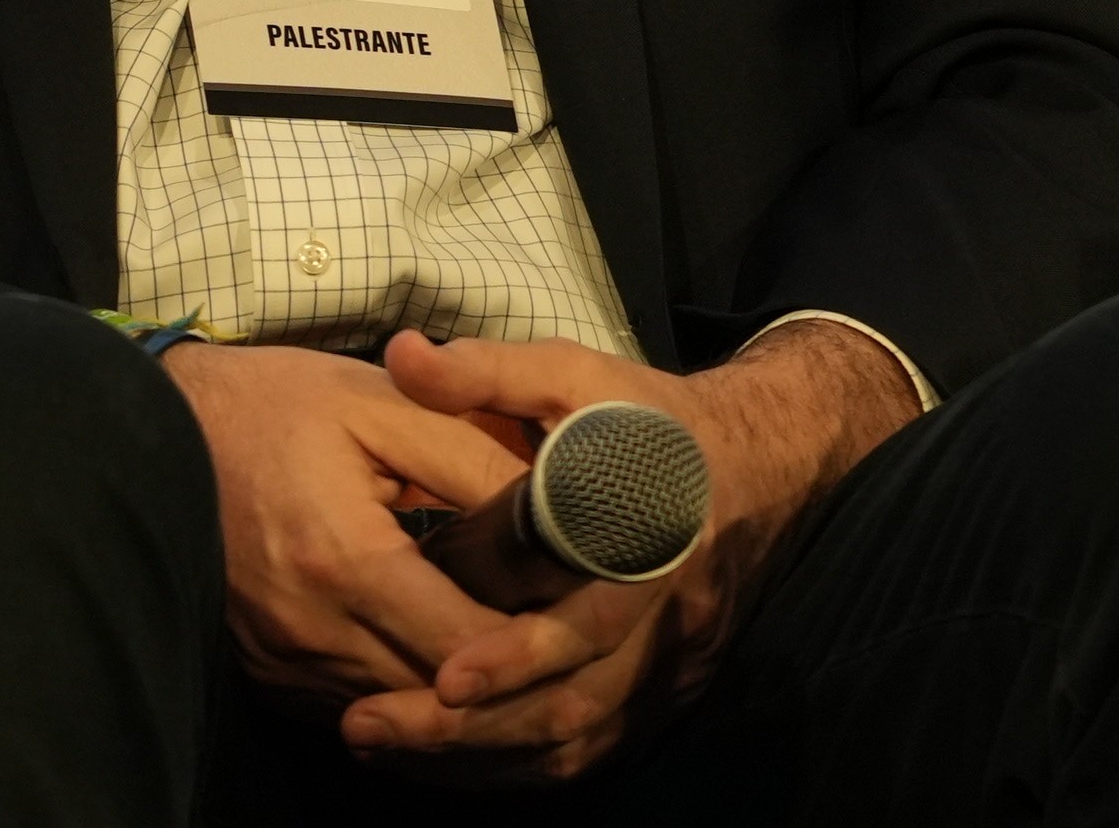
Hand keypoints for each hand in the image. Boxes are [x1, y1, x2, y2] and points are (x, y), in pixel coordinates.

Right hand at [158, 337, 541, 707]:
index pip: (467, 644)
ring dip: (455, 686)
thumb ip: (470, 457)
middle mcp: (310, 630)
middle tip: (559, 635)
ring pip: (401, 708)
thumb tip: (554, 509)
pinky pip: (356, 702)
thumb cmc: (275, 405)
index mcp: (344, 559)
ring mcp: (282, 661)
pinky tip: (436, 648)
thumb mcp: (380, 404)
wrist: (158, 430)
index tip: (580, 614)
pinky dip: (402, 686)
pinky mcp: (267, 672)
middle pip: (439, 692)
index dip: (533, 640)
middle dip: (504, 673)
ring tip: (510, 642)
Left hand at [336, 320, 919, 783]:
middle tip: (371, 725)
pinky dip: (514, 764)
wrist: (747, 465)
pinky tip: (444, 758)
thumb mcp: (573, 373)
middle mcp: (657, 619)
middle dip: (471, 727)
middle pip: (571, 702)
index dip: (518, 655)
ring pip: (574, 736)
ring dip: (480, 754)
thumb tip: (401, 355)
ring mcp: (659, 665)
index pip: (586, 618)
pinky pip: (586, 748)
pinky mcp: (651, 691)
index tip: (445, 677)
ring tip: (385, 745)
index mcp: (642, 542)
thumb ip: (488, 372)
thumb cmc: (645, 417)